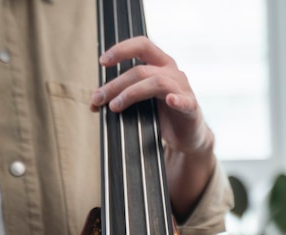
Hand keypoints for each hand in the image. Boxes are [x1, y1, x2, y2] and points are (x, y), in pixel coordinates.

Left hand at [90, 36, 212, 154]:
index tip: (102, 62)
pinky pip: (185, 101)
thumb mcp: (140, 102)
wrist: (185, 137)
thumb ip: (121, 96)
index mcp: (160, 64)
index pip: (142, 46)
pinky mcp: (191, 107)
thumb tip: (94, 101)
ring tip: (114, 106)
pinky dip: (177, 99)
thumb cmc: (161, 116)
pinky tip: (170, 100)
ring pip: (156, 82)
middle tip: (98, 98)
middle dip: (115, 84)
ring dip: (131, 93)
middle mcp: (172, 72)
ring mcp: (183, 88)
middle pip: (141, 70)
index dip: (122, 49)